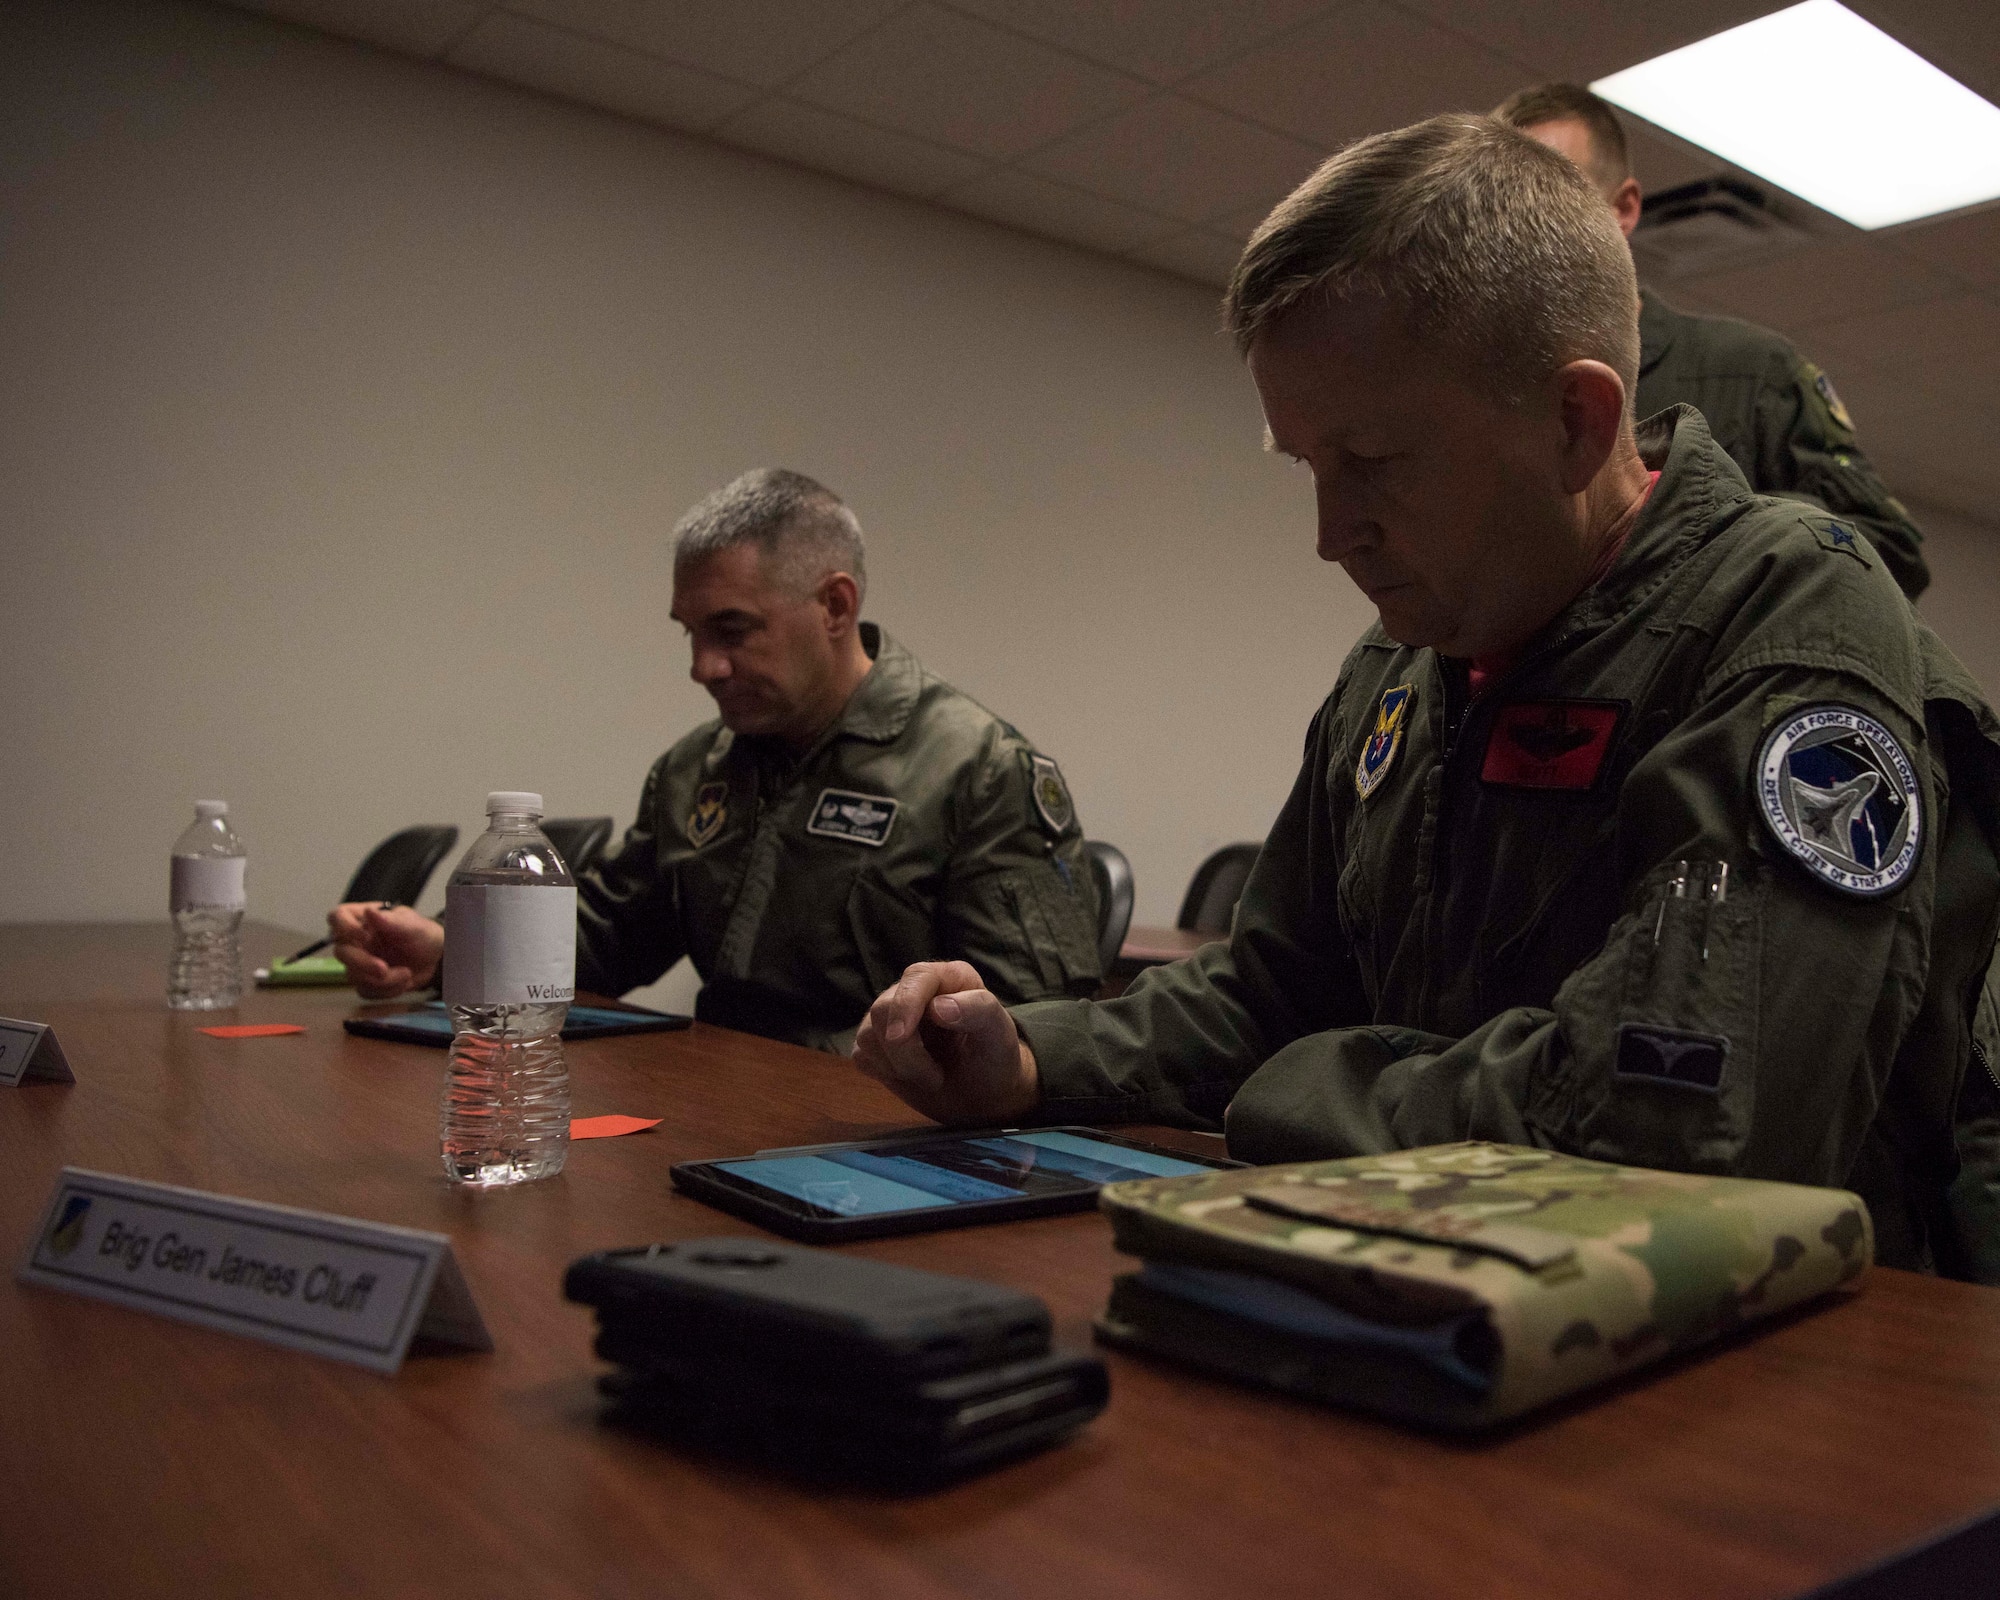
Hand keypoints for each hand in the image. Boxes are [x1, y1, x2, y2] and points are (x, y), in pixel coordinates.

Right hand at [327, 903, 443, 998]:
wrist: (435, 959)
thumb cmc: (422, 934)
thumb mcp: (412, 925)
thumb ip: (391, 921)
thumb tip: (369, 912)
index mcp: (362, 919)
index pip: (337, 917)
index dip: (343, 927)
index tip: (363, 936)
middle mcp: (355, 941)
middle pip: (341, 953)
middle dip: (363, 964)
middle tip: (384, 969)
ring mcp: (359, 962)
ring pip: (353, 976)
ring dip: (382, 981)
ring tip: (407, 974)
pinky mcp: (366, 981)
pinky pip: (365, 991)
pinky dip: (386, 991)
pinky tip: (403, 982)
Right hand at [853, 960, 1039, 1124]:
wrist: (982, 1095)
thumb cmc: (993, 1059)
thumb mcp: (1000, 1036)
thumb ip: (979, 1011)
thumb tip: (938, 1007)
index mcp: (948, 979)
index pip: (916, 978)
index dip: (905, 1004)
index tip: (901, 1036)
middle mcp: (916, 992)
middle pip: (882, 1010)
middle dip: (905, 1052)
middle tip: (936, 1077)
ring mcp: (891, 1018)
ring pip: (867, 1035)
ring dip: (898, 1066)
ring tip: (930, 1076)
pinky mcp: (875, 1044)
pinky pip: (860, 1055)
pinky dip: (884, 1072)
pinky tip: (909, 1076)